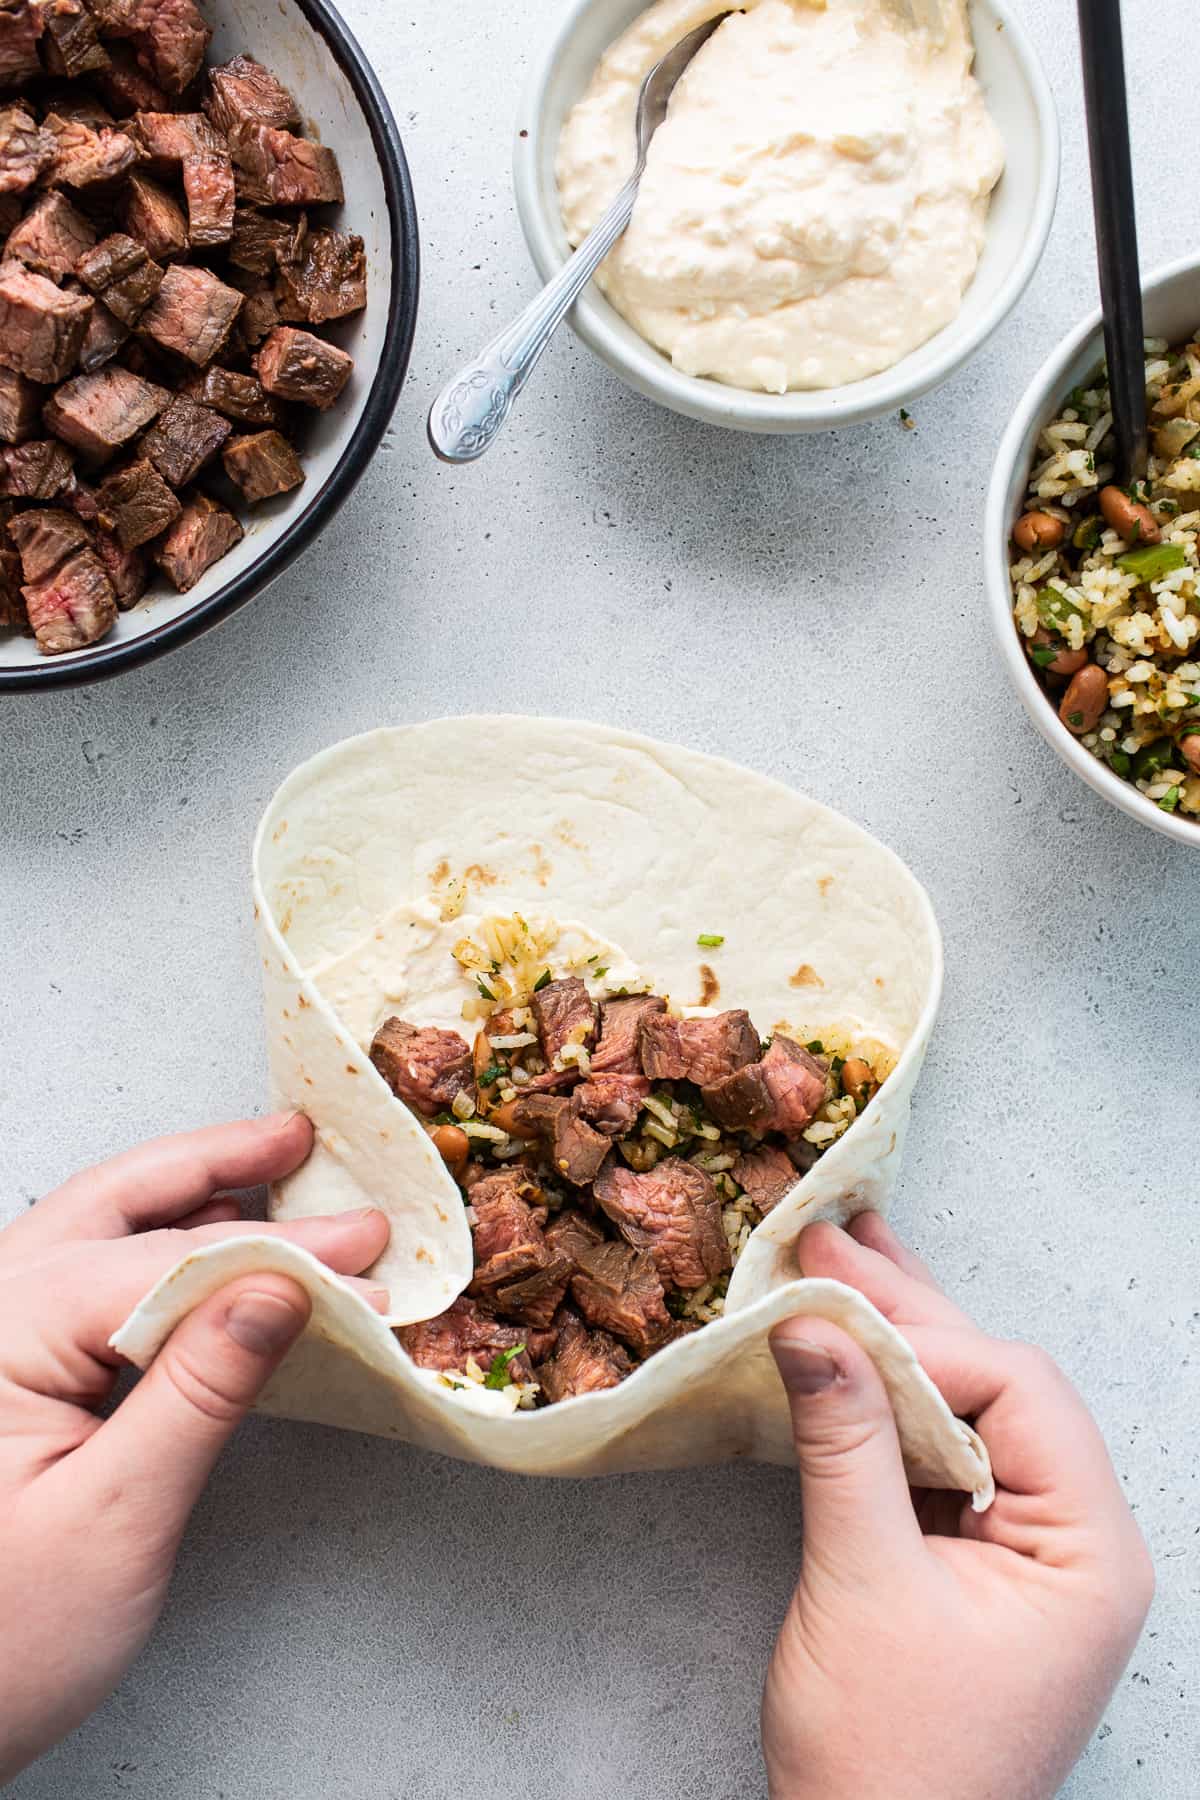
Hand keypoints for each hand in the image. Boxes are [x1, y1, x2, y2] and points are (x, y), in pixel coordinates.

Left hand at [0, 1113, 388, 1785]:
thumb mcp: (114, 1521)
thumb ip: (199, 1392)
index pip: (160, 1264)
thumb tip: (282, 1291)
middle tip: (300, 1138)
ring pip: (94, 1230)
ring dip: (184, 1191)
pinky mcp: (6, 1374)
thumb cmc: (2, 1645)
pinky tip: (211, 1246)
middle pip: (110, 1206)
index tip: (365, 1258)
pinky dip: (158, 1247)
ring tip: (268, 1165)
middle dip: (212, 1164)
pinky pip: (87, 1280)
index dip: (275, 1255)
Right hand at [763, 1214, 1152, 1799]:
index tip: (834, 1316)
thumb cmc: (890, 1762)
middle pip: (995, 1387)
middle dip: (908, 1315)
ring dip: (895, 1341)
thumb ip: (846, 1445)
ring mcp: (1023, 1551)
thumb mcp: (864, 1586)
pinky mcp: (972, 1562)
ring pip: (964, 1411)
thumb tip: (814, 1324)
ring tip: (838, 1260)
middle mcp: (1073, 1541)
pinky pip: (935, 1455)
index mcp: (1090, 1552)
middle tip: (828, 1244)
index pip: (1020, 1392)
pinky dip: (884, 1400)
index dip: (927, 1343)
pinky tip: (844, 1350)